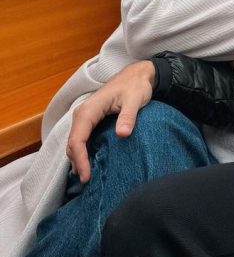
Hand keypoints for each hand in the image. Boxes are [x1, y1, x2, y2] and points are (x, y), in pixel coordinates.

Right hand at [66, 61, 155, 182]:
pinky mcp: (90, 120)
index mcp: (89, 109)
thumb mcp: (135, 100)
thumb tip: (122, 134)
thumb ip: (128, 117)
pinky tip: (88, 163)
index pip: (77, 138)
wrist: (137, 75)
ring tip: (86, 176)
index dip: (80, 158)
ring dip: (78, 158)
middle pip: (72, 143)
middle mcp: (82, 113)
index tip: (87, 175)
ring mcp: (84, 116)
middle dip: (77, 162)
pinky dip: (81, 152)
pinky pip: (80, 138)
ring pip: (74, 142)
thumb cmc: (135, 86)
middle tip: (87, 180)